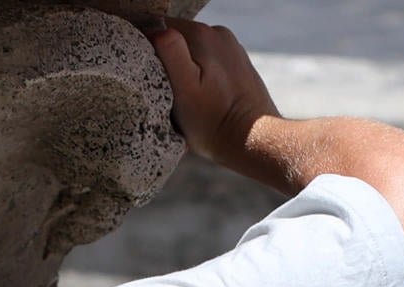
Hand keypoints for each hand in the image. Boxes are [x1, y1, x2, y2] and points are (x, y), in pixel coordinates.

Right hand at [147, 20, 281, 177]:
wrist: (252, 140)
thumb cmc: (213, 122)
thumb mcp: (183, 89)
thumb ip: (169, 52)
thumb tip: (158, 30)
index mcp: (201, 34)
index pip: (160, 28)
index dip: (150, 51)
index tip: (155, 78)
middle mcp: (219, 33)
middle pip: (178, 39)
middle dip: (169, 62)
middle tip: (172, 93)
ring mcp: (231, 47)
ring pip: (193, 52)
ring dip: (186, 71)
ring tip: (191, 98)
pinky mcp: (238, 63)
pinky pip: (209, 62)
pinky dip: (202, 76)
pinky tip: (206, 97)